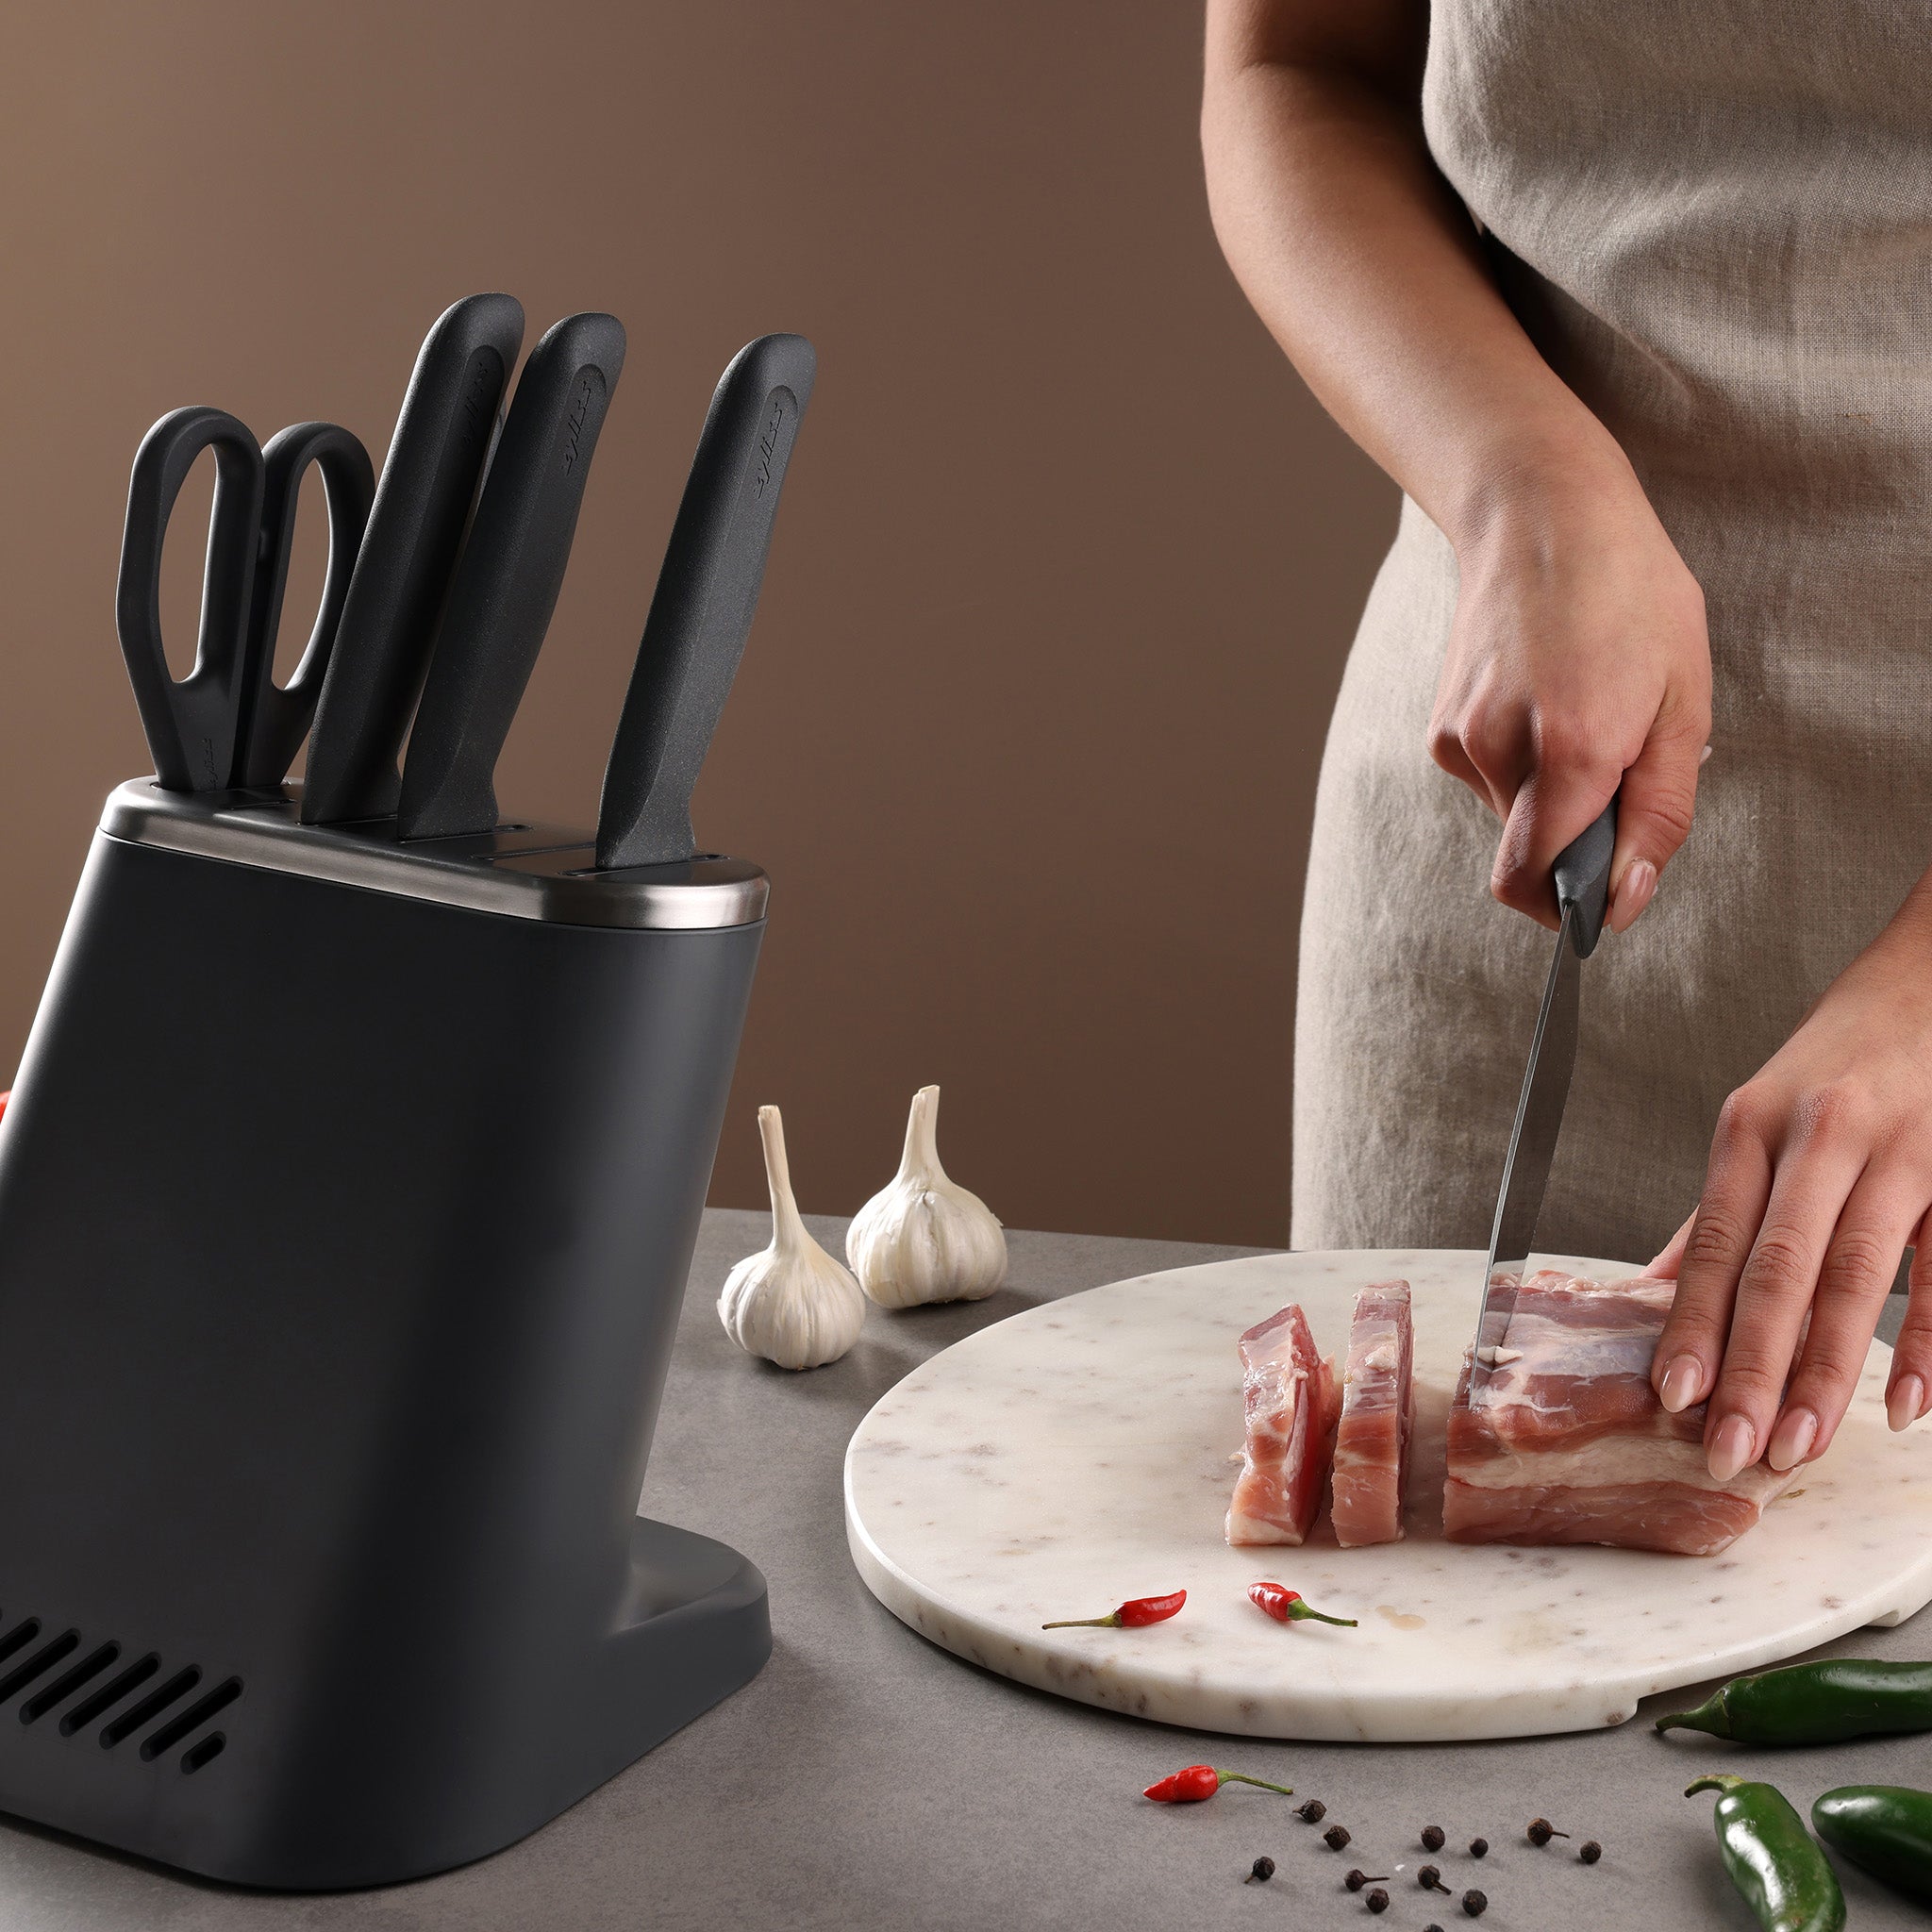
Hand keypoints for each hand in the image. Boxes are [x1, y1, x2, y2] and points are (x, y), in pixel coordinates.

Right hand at [1428, 458, 1710, 930]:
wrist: (1541, 514)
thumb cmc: (1630, 595)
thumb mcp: (1684, 703)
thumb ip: (1658, 814)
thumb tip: (1624, 900)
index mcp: (1573, 748)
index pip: (1536, 883)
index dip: (1571, 906)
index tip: (1604, 894)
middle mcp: (1501, 750)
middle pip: (1527, 855)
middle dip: (1575, 840)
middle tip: (1618, 767)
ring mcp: (1459, 738)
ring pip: (1510, 818)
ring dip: (1552, 796)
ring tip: (1583, 713)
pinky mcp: (1439, 728)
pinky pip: (1489, 782)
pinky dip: (1522, 766)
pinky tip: (1543, 700)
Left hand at [1648, 893, 1931, 1477]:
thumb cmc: (1846, 1054)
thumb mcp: (1763, 1115)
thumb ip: (1719, 1211)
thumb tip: (1653, 1289)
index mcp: (1754, 1125)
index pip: (1716, 1245)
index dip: (1693, 1324)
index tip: (1672, 1398)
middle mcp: (1821, 1135)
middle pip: (1779, 1269)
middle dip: (1753, 1369)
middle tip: (1732, 1451)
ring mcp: (1903, 1150)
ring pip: (1857, 1275)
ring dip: (1828, 1371)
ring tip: (1801, 1445)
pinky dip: (1930, 1343)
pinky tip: (1904, 1405)